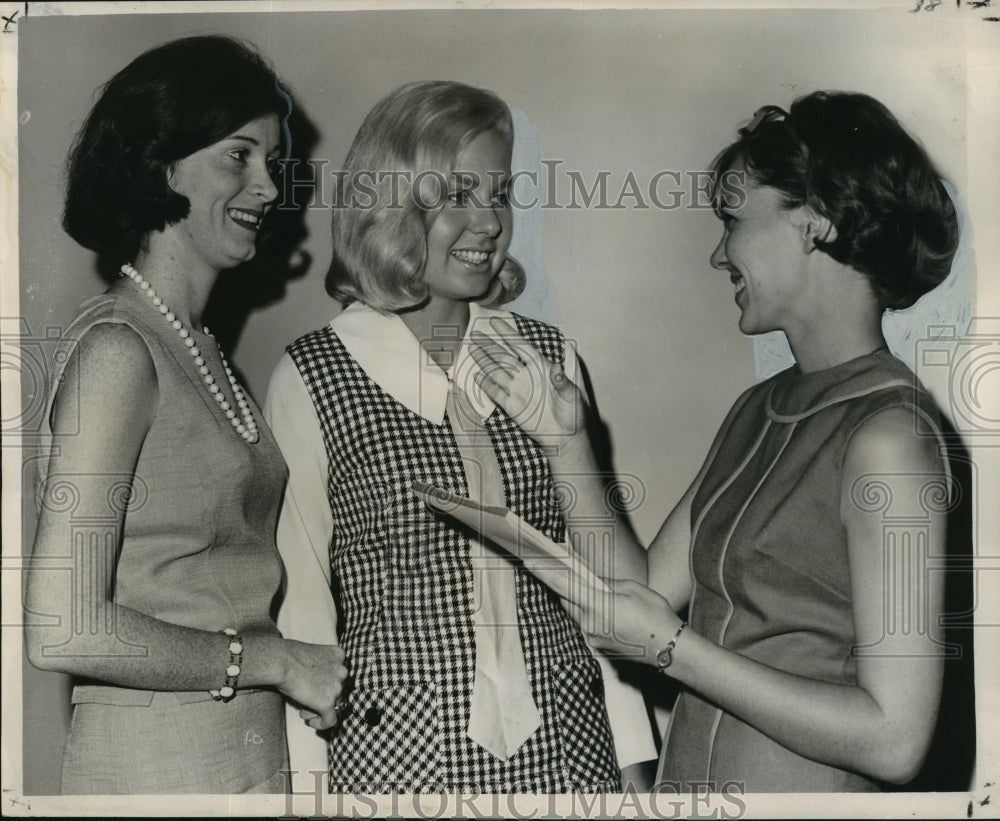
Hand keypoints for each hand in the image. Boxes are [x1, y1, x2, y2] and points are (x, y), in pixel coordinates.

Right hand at [277, 640, 349, 729]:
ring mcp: (337, 687)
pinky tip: (310, 722)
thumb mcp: (310, 655)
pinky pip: (330, 720)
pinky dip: (321, 724)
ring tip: (302, 710)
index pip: (337, 675)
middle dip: (321, 698)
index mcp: (338, 655)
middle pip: (336, 691)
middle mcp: (342, 670)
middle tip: (305, 703)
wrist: (281, 662)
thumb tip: (316, 685)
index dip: (325, 685)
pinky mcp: (328, 703)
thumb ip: (319, 667)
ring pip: (333, 705)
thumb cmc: (287, 655)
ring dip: (318, 710)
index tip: (313, 689)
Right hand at [470, 317, 583, 445]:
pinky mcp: (512, 406)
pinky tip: (477, 375)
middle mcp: (526, 376)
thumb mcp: (572, 395)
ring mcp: (518, 391)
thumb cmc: (573, 413)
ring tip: (472, 349)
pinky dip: (486, 385)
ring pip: (497, 372)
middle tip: (475, 333)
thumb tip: (558, 370)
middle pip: (504, 357)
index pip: (521, 347)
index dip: (508, 334)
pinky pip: (496, 393)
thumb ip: (562, 382)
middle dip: (490, 345)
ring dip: (484, 361)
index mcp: (541, 368)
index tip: (495, 322)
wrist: (566, 436)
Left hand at [525, 562, 681, 666]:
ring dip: (575, 599)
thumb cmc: (655, 615)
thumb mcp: (631, 588)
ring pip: (574, 612)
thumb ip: (605, 582)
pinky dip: (586, 613)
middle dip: (561, 584)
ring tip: (583, 586)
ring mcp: (592, 637)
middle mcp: (589, 624)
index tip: (529, 561)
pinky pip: (584, 624)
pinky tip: (598, 606)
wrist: (669, 648)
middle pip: (565, 599)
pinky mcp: (597, 645)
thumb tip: (589, 580)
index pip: (562, 585)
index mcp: (598, 606)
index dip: (543, 572)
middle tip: (557, 568)